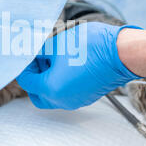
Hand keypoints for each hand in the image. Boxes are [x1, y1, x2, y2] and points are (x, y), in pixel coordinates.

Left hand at [16, 22, 141, 109]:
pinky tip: (65, 64)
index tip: (27, 54)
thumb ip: (38, 52)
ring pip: (52, 95)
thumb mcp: (56, 45)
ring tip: (52, 58)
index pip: (27, 81)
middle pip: (38, 94)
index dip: (24, 66)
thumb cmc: (90, 47)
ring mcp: (76, 100)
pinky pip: (67, 93)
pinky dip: (61, 82)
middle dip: (34, 78)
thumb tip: (29, 54)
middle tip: (37, 59)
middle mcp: (62, 100)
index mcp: (51, 89)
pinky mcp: (86, 96)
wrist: (121, 53)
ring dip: (48, 79)